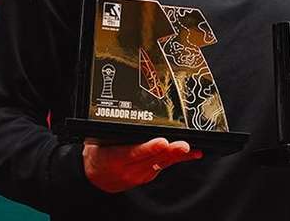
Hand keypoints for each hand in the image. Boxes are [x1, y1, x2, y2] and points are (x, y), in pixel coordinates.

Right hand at [83, 137, 202, 192]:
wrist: (96, 176)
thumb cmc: (98, 152)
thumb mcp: (97, 141)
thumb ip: (113, 131)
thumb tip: (129, 113)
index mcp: (113, 159)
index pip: (133, 153)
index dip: (149, 148)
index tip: (162, 142)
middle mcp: (128, 170)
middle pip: (151, 159)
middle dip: (169, 151)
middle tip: (182, 145)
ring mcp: (139, 175)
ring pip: (160, 163)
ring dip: (176, 155)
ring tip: (189, 148)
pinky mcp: (148, 176)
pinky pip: (165, 166)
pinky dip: (179, 159)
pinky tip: (193, 154)